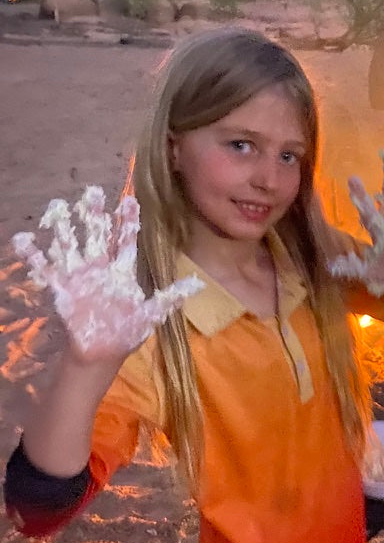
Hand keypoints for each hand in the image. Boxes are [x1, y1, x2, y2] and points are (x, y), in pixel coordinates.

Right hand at [12, 186, 202, 359]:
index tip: (130, 200)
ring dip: (65, 226)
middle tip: (93, 190)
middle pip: (97, 234)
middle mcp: (100, 267)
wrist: (101, 352)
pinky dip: (34, 254)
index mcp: (122, 271)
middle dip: (95, 213)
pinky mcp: (62, 288)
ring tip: (58, 204)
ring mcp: (80, 275)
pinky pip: (46, 268)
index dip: (128, 221)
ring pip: (71, 244)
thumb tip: (199, 284)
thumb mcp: (152, 314)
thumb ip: (171, 296)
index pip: (126, 240)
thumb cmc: (127, 332)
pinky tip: (24, 238)